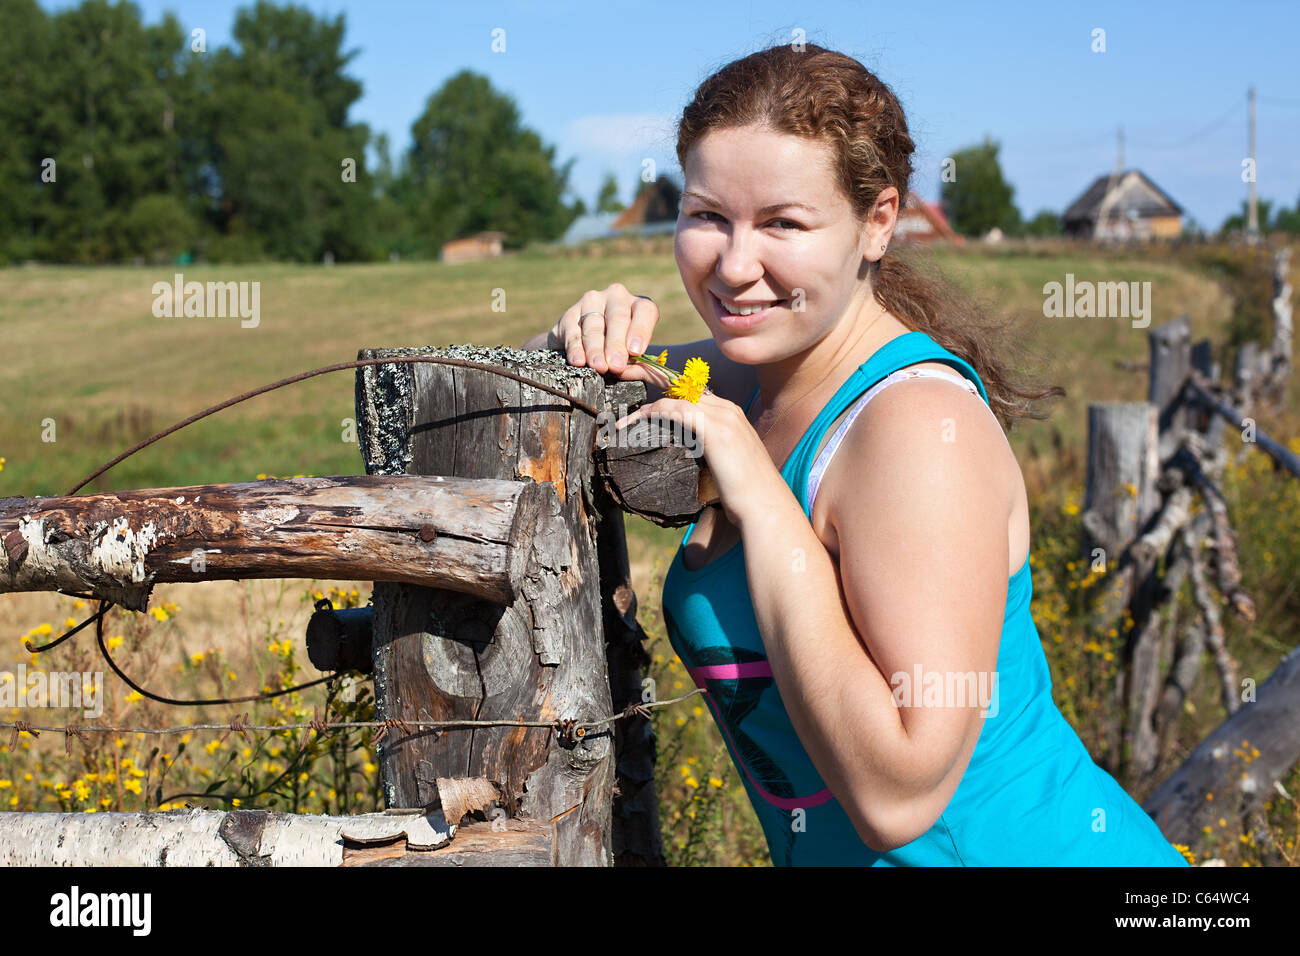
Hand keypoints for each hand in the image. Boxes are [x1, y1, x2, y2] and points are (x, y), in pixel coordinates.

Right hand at [546, 282, 661, 381]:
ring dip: (596, 349)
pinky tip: (578, 361)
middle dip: (616, 345)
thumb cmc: (620, 350)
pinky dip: (576, 349)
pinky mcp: (570, 314)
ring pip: (594, 326)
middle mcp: (616, 297)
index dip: (641, 330)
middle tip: (616, 365)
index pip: (644, 311)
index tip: (636, 351)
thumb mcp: (633, 352)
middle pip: (617, 319)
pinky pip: (573, 333)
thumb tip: (626, 371)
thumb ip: (635, 361)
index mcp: (638, 304)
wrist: (587, 342)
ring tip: (599, 366)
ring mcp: (591, 302)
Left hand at [613, 389, 781, 529]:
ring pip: (675, 398)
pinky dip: (654, 413)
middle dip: (652, 390)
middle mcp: (728, 410)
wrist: (765, 506)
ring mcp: (723, 418)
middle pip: (683, 390)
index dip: (668, 395)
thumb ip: (710, 456)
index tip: (645, 407)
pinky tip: (637, 421)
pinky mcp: (715, 430)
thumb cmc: (747, 494)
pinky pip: (676, 410)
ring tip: (624, 422)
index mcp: (733, 415)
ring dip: (647, 408)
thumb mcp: (727, 466)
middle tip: (627, 408)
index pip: (694, 395)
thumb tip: (688, 465)